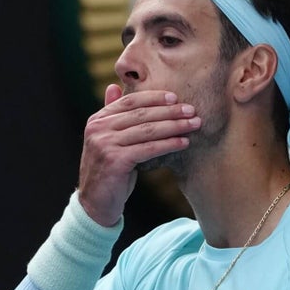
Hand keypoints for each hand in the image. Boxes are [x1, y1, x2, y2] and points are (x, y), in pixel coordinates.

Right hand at [77, 85, 200, 225]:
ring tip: (193, 124)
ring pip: (147, 131)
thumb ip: (111, 114)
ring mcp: (105, 144)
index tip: (175, 98)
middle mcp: (98, 129)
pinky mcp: (115, 160)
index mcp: (97, 120)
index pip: (130, 101)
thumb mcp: (107, 139)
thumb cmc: (108, 170)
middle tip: (192, 110)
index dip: (154, 98)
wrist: (95, 203)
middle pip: (142, 114)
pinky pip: (148, 149)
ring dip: (174, 126)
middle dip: (170, 111)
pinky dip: (168, 144)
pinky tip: (183, 142)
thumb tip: (114, 86)